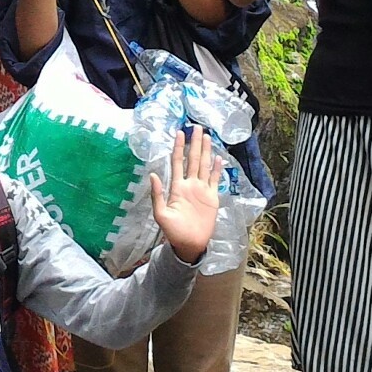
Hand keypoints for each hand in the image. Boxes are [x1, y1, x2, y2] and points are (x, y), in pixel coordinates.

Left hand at [147, 127, 225, 263]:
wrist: (189, 244)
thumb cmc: (173, 231)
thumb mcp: (160, 214)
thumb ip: (157, 195)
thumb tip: (153, 175)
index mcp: (177, 187)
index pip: (178, 162)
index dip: (179, 148)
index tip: (180, 133)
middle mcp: (190, 185)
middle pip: (193, 160)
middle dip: (195, 144)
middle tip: (197, 127)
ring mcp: (202, 190)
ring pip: (204, 166)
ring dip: (206, 151)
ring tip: (207, 137)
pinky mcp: (212, 197)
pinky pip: (215, 180)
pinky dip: (216, 169)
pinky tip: (218, 158)